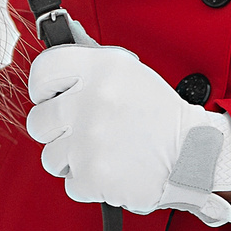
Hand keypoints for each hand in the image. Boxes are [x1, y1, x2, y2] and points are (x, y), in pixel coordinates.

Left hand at [26, 35, 230, 224]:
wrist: (191, 154)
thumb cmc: (159, 114)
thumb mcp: (129, 72)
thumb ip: (90, 62)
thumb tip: (61, 47)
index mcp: (99, 68)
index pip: (42, 71)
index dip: (42, 88)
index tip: (50, 98)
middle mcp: (90, 101)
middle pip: (38, 121)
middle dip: (57, 130)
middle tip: (83, 131)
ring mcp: (89, 140)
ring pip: (50, 157)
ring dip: (72, 159)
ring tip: (102, 152)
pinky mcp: (93, 176)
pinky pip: (70, 183)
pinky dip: (89, 183)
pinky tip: (111, 169)